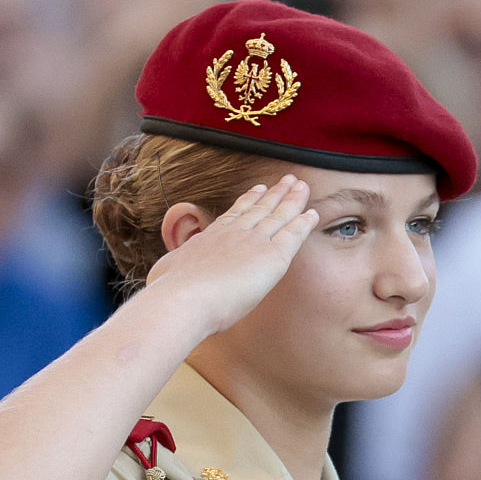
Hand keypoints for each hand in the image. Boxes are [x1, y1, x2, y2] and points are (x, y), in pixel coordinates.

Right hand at [144, 175, 318, 335]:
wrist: (182, 299)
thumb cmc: (169, 292)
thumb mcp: (167, 272)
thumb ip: (175, 267)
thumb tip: (168, 270)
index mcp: (210, 237)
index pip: (235, 215)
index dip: (249, 200)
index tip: (259, 188)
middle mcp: (233, 234)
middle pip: (260, 208)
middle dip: (275, 193)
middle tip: (288, 180)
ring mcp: (253, 242)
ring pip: (278, 216)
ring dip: (292, 200)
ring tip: (302, 186)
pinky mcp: (272, 257)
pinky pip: (293, 235)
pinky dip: (304, 223)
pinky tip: (313, 214)